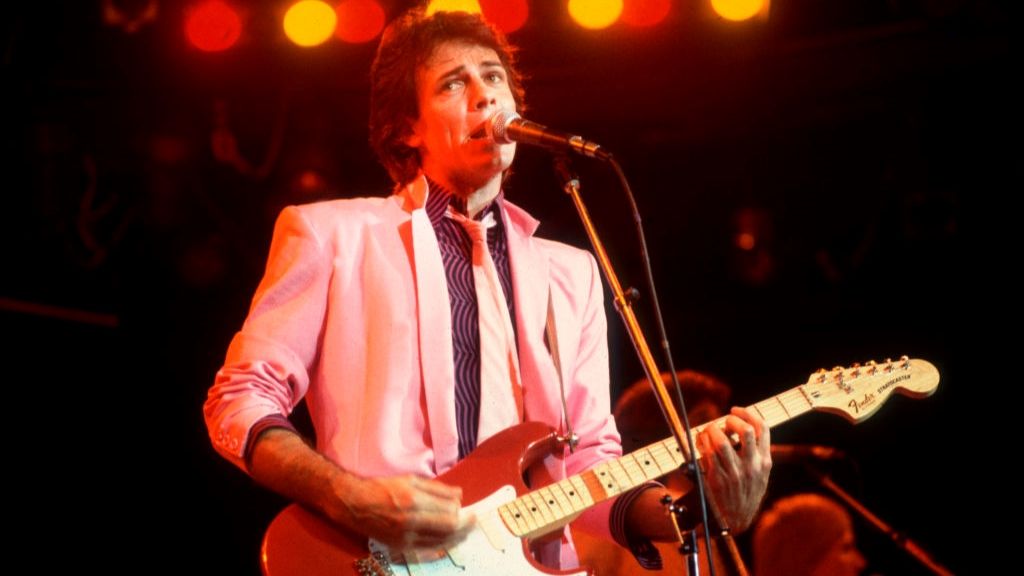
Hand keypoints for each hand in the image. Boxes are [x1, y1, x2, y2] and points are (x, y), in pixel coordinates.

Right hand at [334, 474, 475, 551]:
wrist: (355, 504)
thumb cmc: (382, 488)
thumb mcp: (411, 480)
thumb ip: (437, 489)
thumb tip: (460, 495)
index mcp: (414, 501)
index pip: (449, 513)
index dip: (463, 513)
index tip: (471, 510)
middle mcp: (411, 521)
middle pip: (448, 529)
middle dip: (465, 526)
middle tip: (474, 522)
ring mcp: (405, 537)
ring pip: (440, 542)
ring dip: (457, 537)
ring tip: (466, 532)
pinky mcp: (400, 547)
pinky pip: (427, 550)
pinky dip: (442, 546)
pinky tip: (449, 542)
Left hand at [696, 406, 771, 532]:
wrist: (735, 520)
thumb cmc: (746, 495)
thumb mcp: (761, 475)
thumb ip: (756, 454)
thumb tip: (743, 428)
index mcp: (764, 462)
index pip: (763, 428)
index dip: (748, 413)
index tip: (736, 409)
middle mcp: (752, 466)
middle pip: (745, 430)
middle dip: (731, 419)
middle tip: (723, 421)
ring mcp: (734, 473)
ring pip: (722, 440)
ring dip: (712, 429)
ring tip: (709, 430)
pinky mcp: (717, 478)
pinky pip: (707, 452)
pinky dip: (702, 442)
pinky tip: (701, 441)